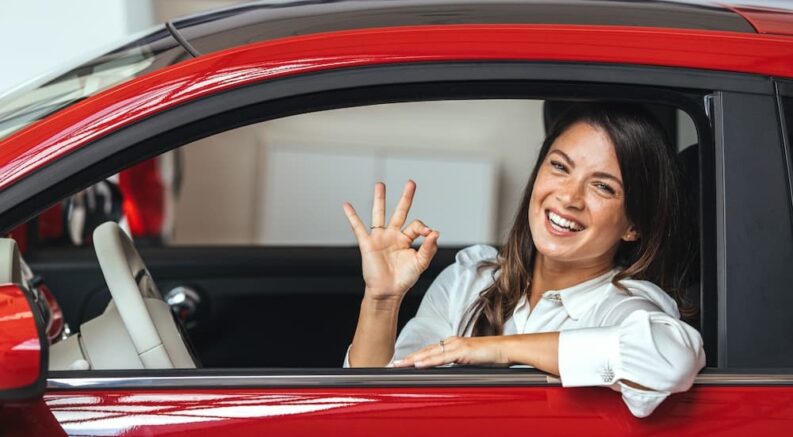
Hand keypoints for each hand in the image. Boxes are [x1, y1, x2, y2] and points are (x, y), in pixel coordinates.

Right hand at [343, 180, 439, 300]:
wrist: (387, 292)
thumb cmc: (404, 279)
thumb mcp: (420, 263)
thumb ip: (428, 248)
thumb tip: (436, 233)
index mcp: (407, 239)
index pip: (416, 225)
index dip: (423, 228)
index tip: (429, 234)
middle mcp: (393, 236)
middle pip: (400, 212)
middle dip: (406, 197)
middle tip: (411, 183)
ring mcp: (380, 238)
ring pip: (380, 214)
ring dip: (380, 199)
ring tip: (380, 185)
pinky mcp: (368, 244)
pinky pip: (358, 228)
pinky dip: (352, 217)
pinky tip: (347, 205)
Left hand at [392, 336, 510, 367]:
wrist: (505, 349)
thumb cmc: (490, 355)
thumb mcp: (469, 360)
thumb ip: (457, 363)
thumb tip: (448, 371)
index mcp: (452, 344)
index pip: (429, 350)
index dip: (414, 356)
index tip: (402, 362)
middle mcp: (452, 342)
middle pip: (425, 350)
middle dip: (408, 357)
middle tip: (393, 364)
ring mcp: (456, 345)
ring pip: (430, 353)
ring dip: (413, 359)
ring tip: (400, 364)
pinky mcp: (462, 351)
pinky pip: (442, 358)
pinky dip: (429, 361)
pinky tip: (419, 365)